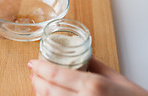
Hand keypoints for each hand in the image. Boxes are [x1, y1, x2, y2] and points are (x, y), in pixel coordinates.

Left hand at [28, 57, 147, 95]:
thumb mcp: (116, 78)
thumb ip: (95, 65)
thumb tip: (81, 55)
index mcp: (93, 86)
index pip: (56, 75)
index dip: (40, 68)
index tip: (31, 63)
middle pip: (48, 91)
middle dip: (36, 81)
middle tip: (32, 72)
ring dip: (40, 93)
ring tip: (37, 84)